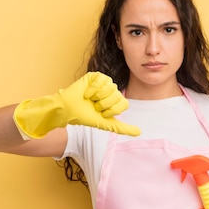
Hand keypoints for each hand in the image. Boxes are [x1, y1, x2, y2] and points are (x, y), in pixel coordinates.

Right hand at [13, 72, 140, 137]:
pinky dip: (93, 89)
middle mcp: (112, 90)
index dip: (112, 110)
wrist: (69, 109)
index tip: (102, 113)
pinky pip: (102, 80)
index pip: (124, 103)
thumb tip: (139, 132)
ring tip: (90, 99)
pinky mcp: (95, 75)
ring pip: (110, 87)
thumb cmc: (85, 116)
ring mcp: (104, 82)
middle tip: (94, 105)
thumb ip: (123, 128)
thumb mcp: (106, 124)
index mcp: (116, 100)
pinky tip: (86, 93)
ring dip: (98, 96)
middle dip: (104, 104)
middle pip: (117, 95)